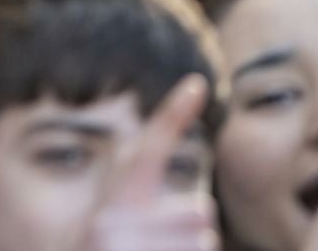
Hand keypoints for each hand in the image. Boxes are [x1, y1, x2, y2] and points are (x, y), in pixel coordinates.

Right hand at [86, 75, 218, 250]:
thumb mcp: (122, 222)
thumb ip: (147, 188)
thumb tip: (197, 138)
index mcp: (113, 207)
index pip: (147, 151)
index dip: (172, 115)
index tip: (198, 83)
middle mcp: (112, 226)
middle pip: (202, 213)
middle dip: (196, 236)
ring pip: (205, 244)